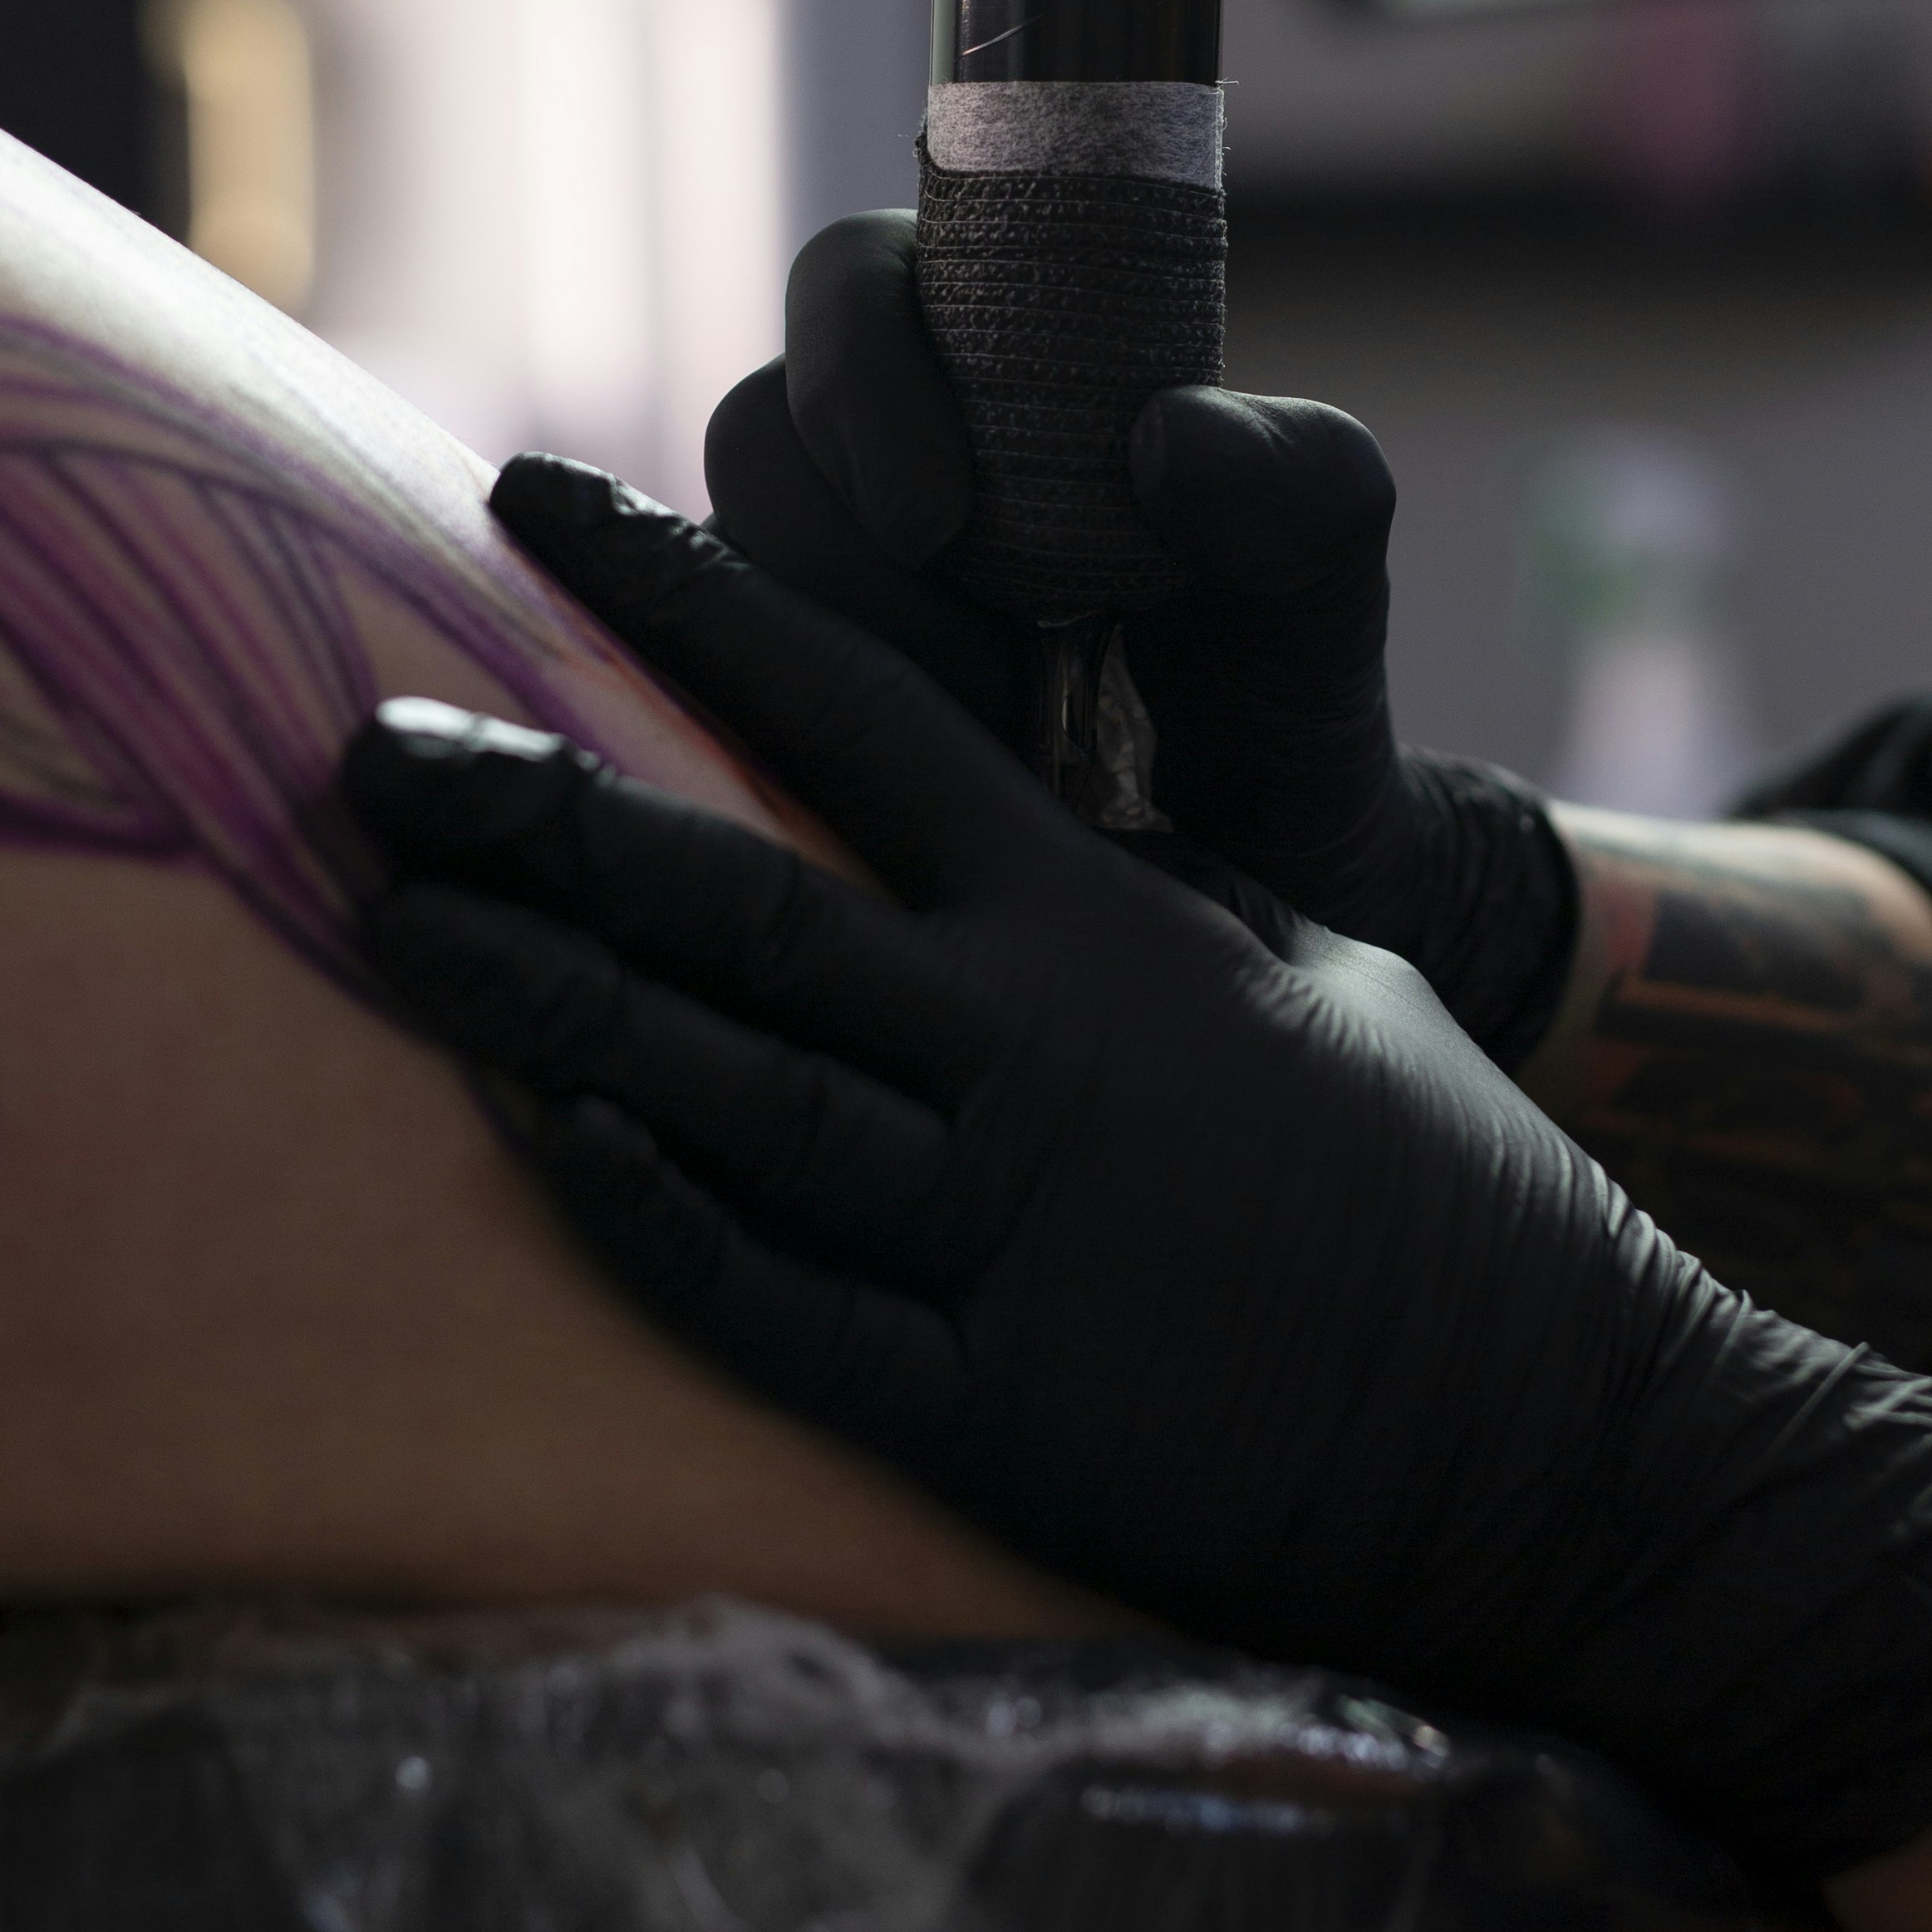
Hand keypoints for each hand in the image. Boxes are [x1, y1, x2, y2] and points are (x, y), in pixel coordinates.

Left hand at [343, 537, 1931, 1887]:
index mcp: (1102, 918)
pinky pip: (769, 1301)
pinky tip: (534, 1143)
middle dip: (536, 816)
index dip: (682, 597)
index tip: (532, 497)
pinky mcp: (994, 1406)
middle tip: (367, 751)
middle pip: (729, 898)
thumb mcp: (1313, 969)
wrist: (1564, 1434)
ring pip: (715, 1086)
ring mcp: (1006, 1229)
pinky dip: (642, 1216)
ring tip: (384, 925)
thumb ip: (1148, 899)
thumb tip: (1046, 842)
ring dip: (533, 1002)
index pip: (852, 709)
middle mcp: (1033, 1047)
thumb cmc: (1445, 1187)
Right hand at [528, 211, 1577, 1058]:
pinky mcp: (757, 700)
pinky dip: (790, 748)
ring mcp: (796, 577)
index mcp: (977, 344)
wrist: (1259, 875)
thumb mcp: (1320, 568)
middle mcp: (863, 445)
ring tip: (992, 745)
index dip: (859, 369)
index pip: (851, 277)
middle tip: (990, 673)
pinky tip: (901, 811)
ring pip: (716, 572)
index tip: (938, 518)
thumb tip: (1171, 439)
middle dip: (845, 556)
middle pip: (758, 431)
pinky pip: (699, 696)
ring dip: (831, 663)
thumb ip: (1297, 481)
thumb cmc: (1280, 677)